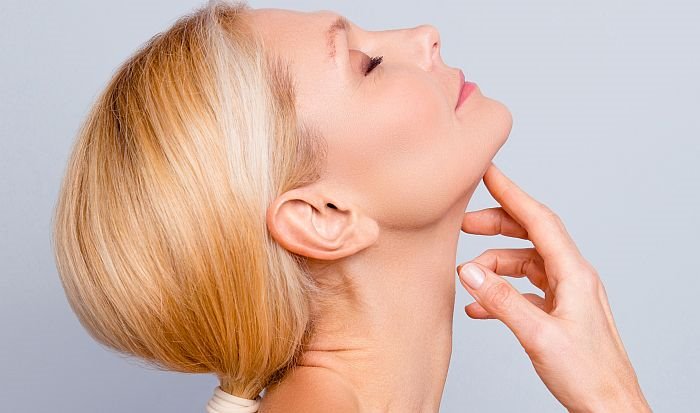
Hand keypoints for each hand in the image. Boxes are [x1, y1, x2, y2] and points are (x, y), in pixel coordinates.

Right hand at [457, 163, 651, 412]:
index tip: (489, 172)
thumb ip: (501, 301)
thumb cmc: (588, 376)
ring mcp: (567, 294)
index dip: (511, 193)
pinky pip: (526, 288)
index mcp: (575, 274)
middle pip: (531, 234)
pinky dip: (501, 290)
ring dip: (494, 262)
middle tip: (463, 223)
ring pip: (525, 262)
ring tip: (467, 274)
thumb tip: (469, 271)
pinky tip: (480, 305)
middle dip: (496, 224)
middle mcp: (573, 277)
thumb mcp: (538, 335)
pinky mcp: (559, 311)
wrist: (609, 409)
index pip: (539, 220)